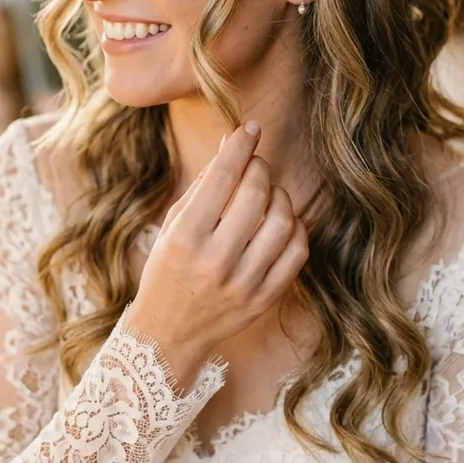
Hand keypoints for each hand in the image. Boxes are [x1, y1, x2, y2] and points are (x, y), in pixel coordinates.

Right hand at [130, 123, 309, 358]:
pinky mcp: (265, 298)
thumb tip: (231, 146)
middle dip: (260, 167)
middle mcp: (216, 261)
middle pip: (255, 193)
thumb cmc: (166, 272)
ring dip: (280, 195)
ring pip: (282, 220)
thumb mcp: (172, 227)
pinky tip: (280, 221)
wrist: (169, 333)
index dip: (240, 147)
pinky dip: (294, 227)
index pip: (222, 178)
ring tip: (268, 193)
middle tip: (256, 163)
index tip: (250, 129)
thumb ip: (202, 187)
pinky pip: (297, 251)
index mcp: (186, 238)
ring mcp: (244, 283)